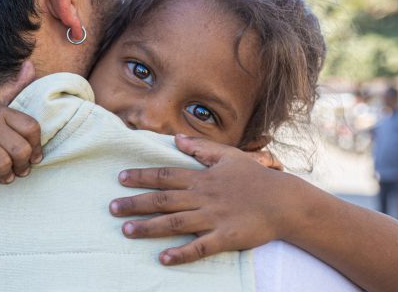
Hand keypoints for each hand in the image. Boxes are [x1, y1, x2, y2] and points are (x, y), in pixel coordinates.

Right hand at [0, 62, 41, 186]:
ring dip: (5, 176)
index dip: (37, 146)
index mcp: (0, 111)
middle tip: (19, 171)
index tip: (34, 157)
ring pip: (1, 164)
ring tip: (3, 177)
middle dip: (23, 166)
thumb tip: (31, 65)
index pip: (31, 128)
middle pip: (20, 150)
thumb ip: (15, 85)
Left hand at [109, 135, 301, 264]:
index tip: (120, 178)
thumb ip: (201, 148)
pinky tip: (164, 258)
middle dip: (135, 203)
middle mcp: (203, 197)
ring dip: (149, 227)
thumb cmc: (256, 178)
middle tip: (111, 207)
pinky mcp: (226, 237)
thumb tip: (177, 139)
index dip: (142, 176)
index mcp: (202, 178)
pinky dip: (182, 253)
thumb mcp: (229, 156)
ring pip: (175, 223)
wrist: (285, 202)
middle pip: (163, 199)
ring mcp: (213, 218)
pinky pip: (200, 247)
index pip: (165, 175)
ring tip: (126, 230)